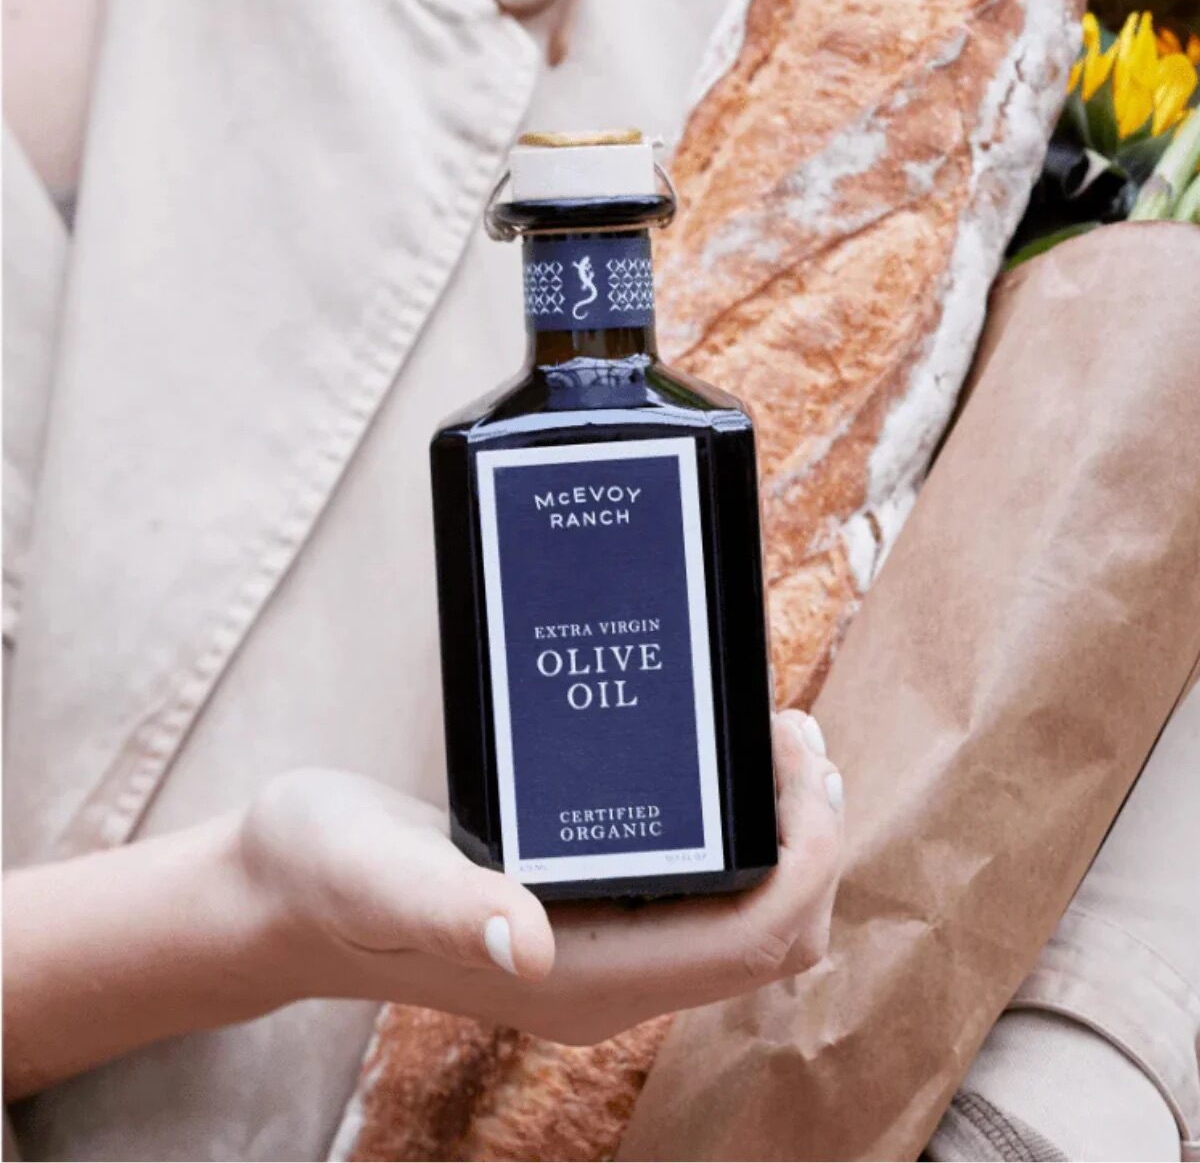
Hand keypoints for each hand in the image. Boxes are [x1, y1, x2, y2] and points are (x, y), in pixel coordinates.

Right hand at [238, 708, 842, 1043]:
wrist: (283, 890)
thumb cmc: (321, 873)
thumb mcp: (372, 872)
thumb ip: (445, 906)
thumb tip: (526, 944)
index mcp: (581, 978)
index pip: (750, 943)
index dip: (806, 858)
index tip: (801, 758)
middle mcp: (610, 977)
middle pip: (771, 938)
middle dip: (811, 842)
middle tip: (792, 736)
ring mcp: (603, 950)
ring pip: (746, 918)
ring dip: (782, 836)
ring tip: (770, 739)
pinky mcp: (587, 912)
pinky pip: (701, 889)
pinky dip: (735, 831)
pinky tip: (710, 760)